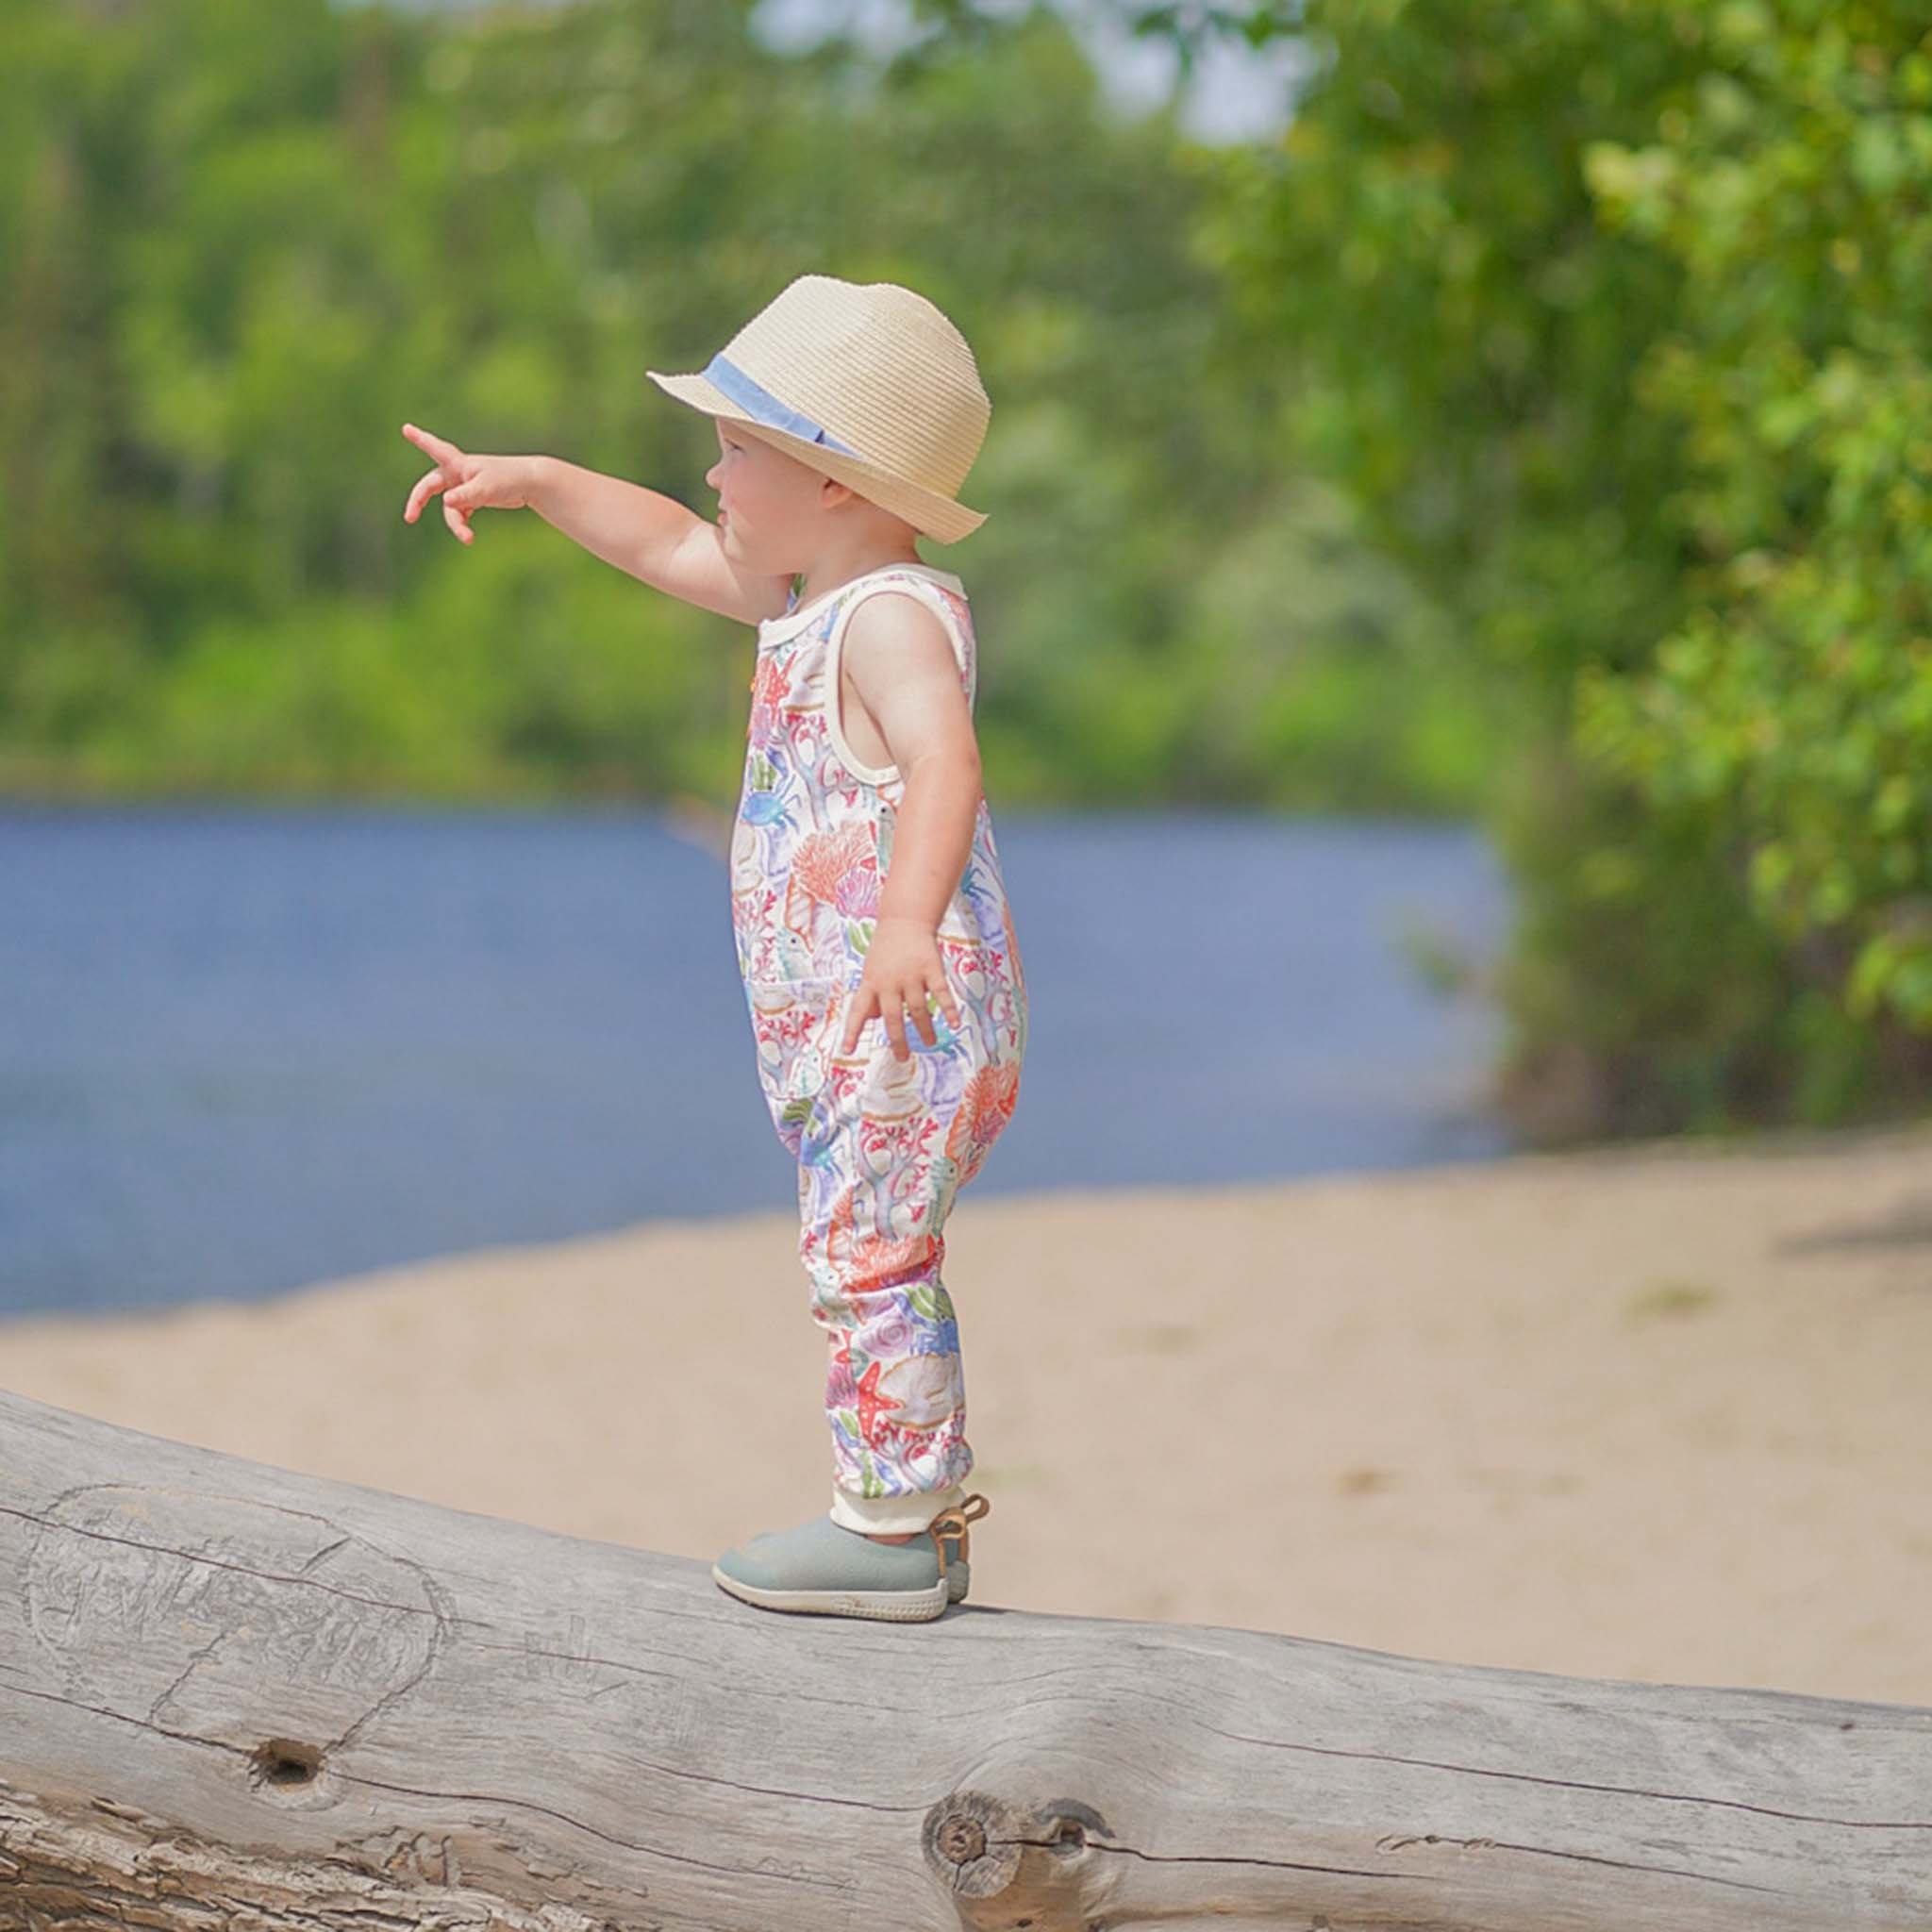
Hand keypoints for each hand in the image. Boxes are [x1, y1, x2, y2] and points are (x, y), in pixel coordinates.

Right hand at [400, 423, 538, 544]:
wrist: (531, 483)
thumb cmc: (508, 479)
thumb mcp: (485, 488)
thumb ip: (465, 495)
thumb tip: (446, 501)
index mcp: (459, 463)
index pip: (435, 448)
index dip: (420, 439)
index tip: (405, 428)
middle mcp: (459, 472)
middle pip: (430, 486)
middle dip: (419, 501)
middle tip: (409, 517)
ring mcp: (465, 486)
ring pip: (450, 507)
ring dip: (455, 524)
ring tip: (468, 539)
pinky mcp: (474, 498)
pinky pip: (461, 513)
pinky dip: (463, 525)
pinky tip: (469, 537)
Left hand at [840, 917, 963, 1061]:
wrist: (904, 920)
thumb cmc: (886, 950)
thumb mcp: (870, 971)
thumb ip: (871, 996)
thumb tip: (868, 1019)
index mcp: (870, 983)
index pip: (857, 1011)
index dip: (852, 1031)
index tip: (846, 1050)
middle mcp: (889, 982)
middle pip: (892, 1018)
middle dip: (898, 1041)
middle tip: (903, 1058)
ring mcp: (911, 976)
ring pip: (918, 1009)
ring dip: (924, 1029)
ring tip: (930, 1043)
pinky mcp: (931, 969)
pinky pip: (941, 994)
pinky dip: (949, 1010)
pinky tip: (954, 1024)